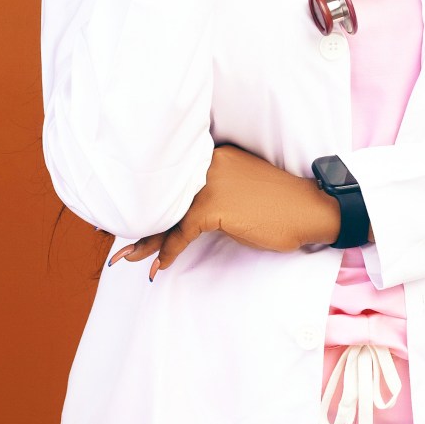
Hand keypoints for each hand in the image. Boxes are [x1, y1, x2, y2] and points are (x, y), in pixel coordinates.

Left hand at [106, 145, 341, 280]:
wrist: (311, 209)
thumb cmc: (279, 204)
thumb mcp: (239, 190)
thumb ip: (211, 193)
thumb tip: (179, 215)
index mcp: (213, 156)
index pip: (175, 182)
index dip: (149, 203)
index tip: (124, 218)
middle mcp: (208, 164)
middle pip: (166, 197)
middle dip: (138, 223)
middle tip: (113, 243)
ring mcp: (211, 183)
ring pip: (168, 215)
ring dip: (146, 242)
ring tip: (126, 259)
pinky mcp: (216, 206)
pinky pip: (183, 232)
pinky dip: (170, 251)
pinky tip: (161, 267)